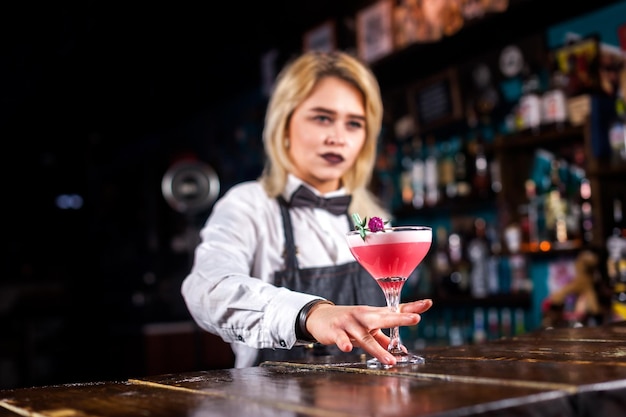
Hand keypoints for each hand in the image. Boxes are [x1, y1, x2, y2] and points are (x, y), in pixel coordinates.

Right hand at [305, 299, 432, 365]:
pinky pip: (341, 338)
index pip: (396, 309)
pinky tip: (348, 348)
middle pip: (383, 318)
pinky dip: (345, 343)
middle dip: (399, 318)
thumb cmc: (348, 322)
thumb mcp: (367, 328)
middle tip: (416, 319)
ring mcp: (349, 323)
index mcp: (373, 314)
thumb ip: (384, 338)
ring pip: (365, 336)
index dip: (412, 307)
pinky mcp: (336, 331)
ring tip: (390, 360)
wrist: (320, 317)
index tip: (428, 303)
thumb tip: (402, 349)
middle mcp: (364, 316)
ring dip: (378, 349)